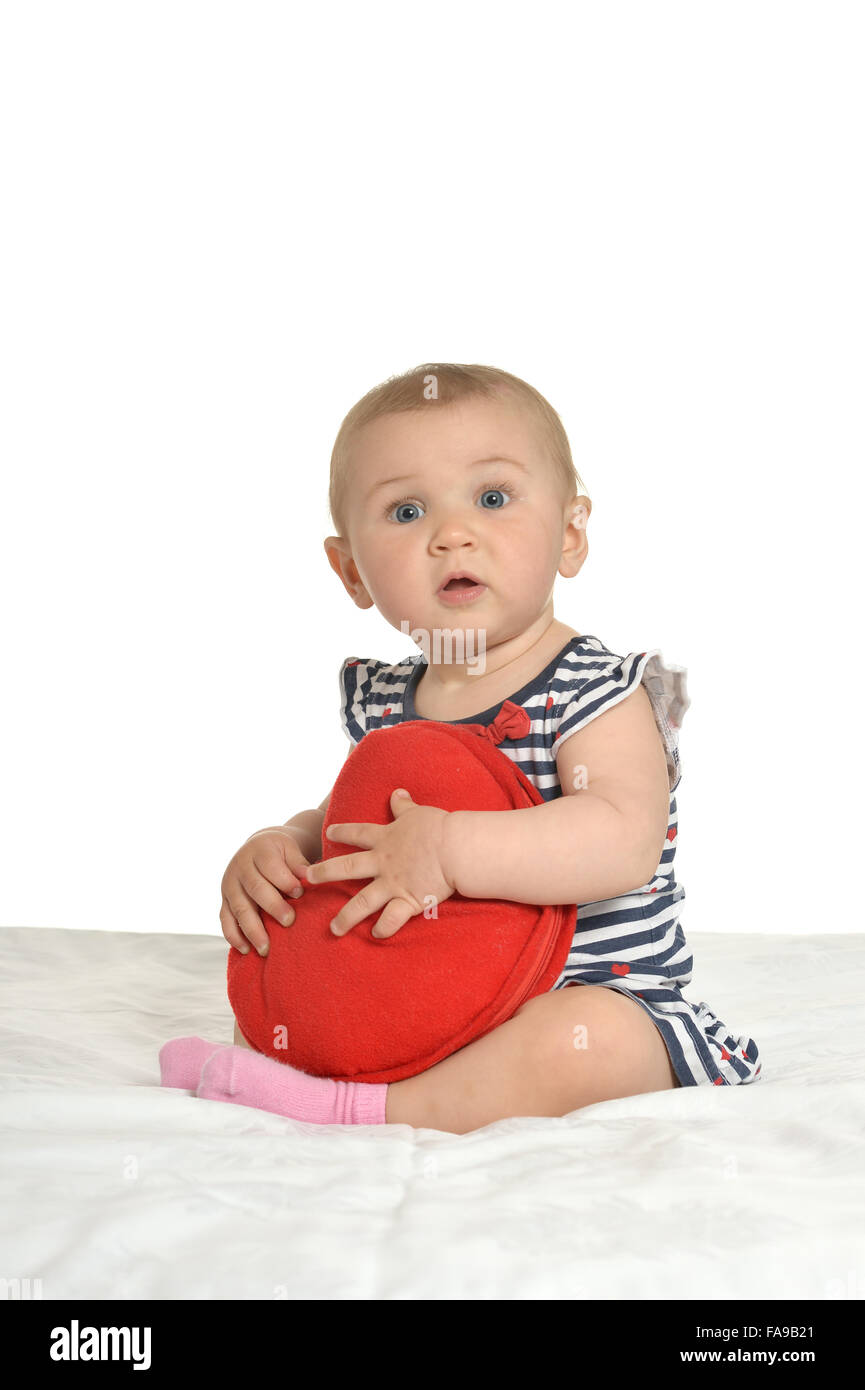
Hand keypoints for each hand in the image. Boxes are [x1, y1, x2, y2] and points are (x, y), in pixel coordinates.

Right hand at [220, 828, 311, 955]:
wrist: (256, 849)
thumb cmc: (279, 853)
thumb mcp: (289, 848)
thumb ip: (298, 863)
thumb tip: (309, 876)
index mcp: (259, 850)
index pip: (270, 865)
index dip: (284, 880)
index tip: (300, 893)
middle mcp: (240, 867)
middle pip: (255, 888)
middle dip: (272, 906)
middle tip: (289, 921)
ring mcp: (229, 885)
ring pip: (239, 908)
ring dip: (253, 929)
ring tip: (266, 948)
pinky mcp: (224, 901)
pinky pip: (225, 920)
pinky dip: (234, 936)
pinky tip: (246, 950)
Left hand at [303, 788, 456, 938]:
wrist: (455, 848)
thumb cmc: (439, 828)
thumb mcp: (418, 812)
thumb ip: (404, 805)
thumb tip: (396, 792)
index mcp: (385, 839)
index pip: (357, 833)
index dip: (342, 832)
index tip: (329, 833)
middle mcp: (383, 862)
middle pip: (347, 868)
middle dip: (325, 873)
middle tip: (308, 878)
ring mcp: (393, 884)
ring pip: (362, 902)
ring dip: (346, 916)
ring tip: (334, 929)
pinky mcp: (408, 901)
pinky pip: (391, 918)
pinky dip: (384, 928)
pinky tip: (376, 933)